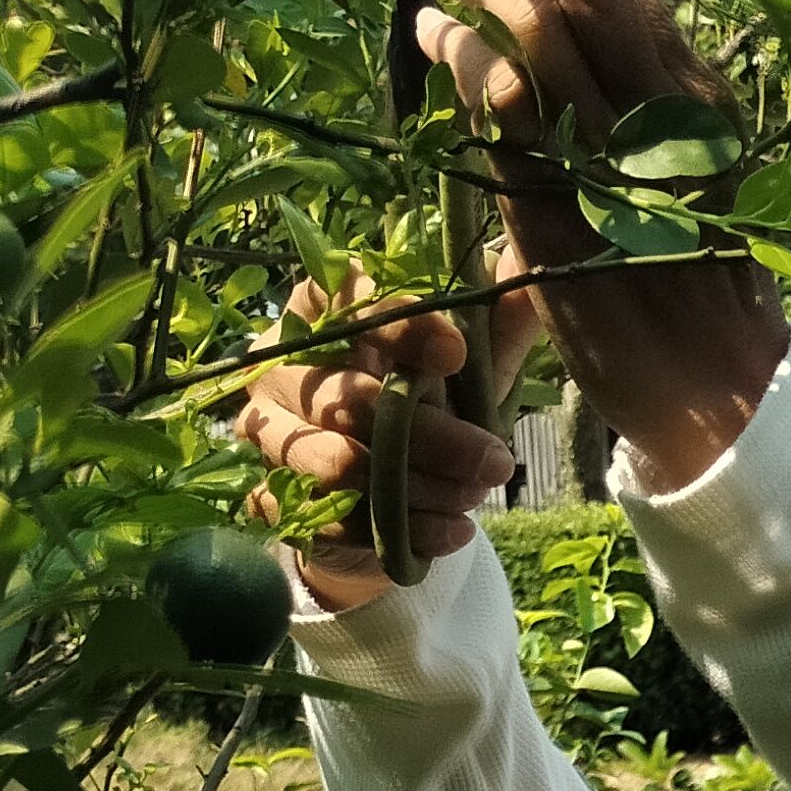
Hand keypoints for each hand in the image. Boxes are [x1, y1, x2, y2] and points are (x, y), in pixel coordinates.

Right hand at [236, 273, 522, 613]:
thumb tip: (523, 260)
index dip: (401, 329)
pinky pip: (332, 519)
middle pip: (346, 398)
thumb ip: (495, 323)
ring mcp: (268, 434)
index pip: (348, 305)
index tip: (456, 354)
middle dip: (431, 435)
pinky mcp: (272, 498)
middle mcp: (280, 367)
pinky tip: (451, 529)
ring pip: (333, 462)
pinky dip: (399, 529)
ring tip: (472, 497)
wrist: (391, 493)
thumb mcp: (472, 369)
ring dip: (414, 487)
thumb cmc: (429, 406)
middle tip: (495, 460)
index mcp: (322, 314)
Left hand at [412, 0, 786, 490]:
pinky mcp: (568, 205)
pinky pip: (504, 105)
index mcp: (697, 102)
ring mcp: (618, 159)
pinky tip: (435, 37)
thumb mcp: (669, 177)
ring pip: (537, 31)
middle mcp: (667, 118)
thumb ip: (613, 110)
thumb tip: (540, 40)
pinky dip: (463, 56)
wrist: (715, 391)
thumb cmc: (687, 284)